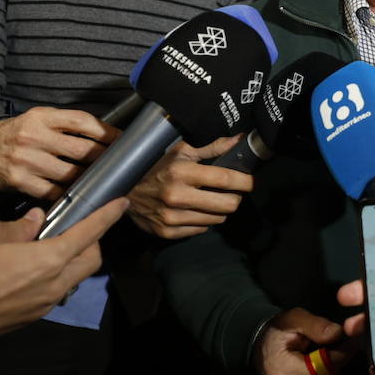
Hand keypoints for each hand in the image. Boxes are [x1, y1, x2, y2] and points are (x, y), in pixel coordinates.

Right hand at [0, 107, 117, 199]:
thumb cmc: (13, 134)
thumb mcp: (36, 119)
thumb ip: (64, 125)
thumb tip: (102, 136)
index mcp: (41, 117)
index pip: (82, 122)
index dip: (106, 132)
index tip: (122, 140)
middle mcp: (33, 136)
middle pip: (81, 149)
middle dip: (104, 158)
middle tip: (119, 165)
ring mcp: (26, 160)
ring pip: (70, 173)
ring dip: (90, 179)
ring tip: (103, 181)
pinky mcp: (20, 181)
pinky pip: (53, 191)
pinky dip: (70, 194)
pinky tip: (80, 194)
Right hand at [0, 199, 126, 374]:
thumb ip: (18, 225)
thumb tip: (36, 219)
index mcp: (48, 260)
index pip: (90, 233)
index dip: (108, 215)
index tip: (121, 203)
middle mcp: (54, 285)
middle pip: (92, 259)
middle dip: (93, 240)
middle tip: (76, 225)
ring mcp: (45, 305)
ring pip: (75, 277)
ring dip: (73, 259)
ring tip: (49, 245)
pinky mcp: (32, 317)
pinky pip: (56, 291)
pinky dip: (55, 275)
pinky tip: (30, 267)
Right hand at [127, 135, 253, 238]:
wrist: (122, 191)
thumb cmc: (155, 167)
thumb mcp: (180, 152)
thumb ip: (212, 148)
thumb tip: (239, 141)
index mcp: (181, 172)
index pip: (225, 179)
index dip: (245, 182)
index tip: (251, 182)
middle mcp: (177, 196)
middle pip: (228, 205)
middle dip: (235, 198)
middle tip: (231, 192)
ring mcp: (171, 217)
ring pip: (218, 219)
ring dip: (220, 210)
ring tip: (211, 200)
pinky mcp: (167, 232)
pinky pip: (201, 229)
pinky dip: (203, 220)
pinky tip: (195, 210)